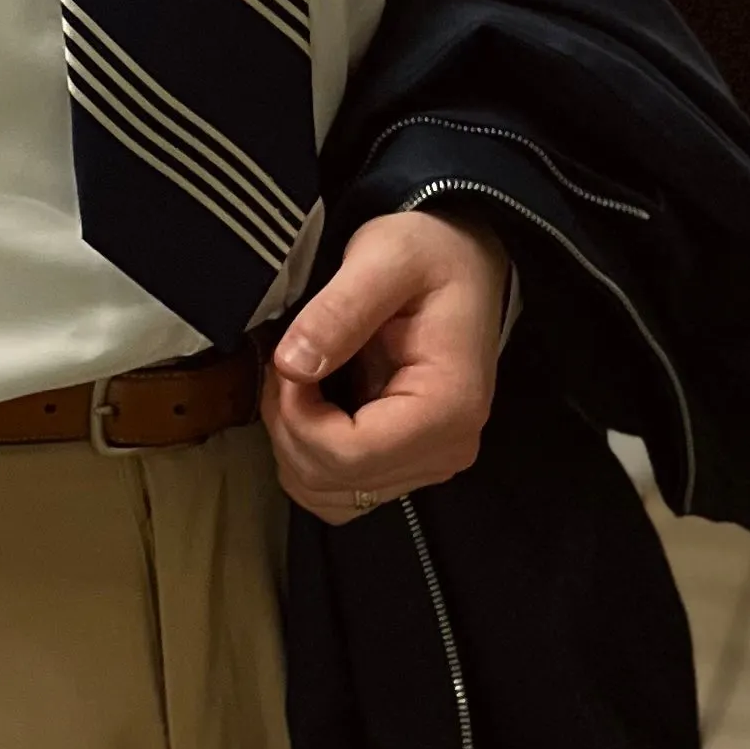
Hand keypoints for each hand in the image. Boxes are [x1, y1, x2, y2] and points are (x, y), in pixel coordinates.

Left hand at [263, 209, 508, 528]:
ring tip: (301, 381)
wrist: (462, 262)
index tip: (287, 361)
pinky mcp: (408, 464)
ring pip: (327, 494)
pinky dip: (308, 455)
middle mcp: (446, 451)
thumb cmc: (430, 253)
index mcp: (448, 407)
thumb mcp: (384, 256)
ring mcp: (428, 464)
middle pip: (332, 480)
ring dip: (293, 443)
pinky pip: (338, 491)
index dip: (296, 417)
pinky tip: (312, 406)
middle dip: (288, 425)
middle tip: (289, 363)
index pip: (348, 455)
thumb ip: (339, 310)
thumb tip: (292, 366)